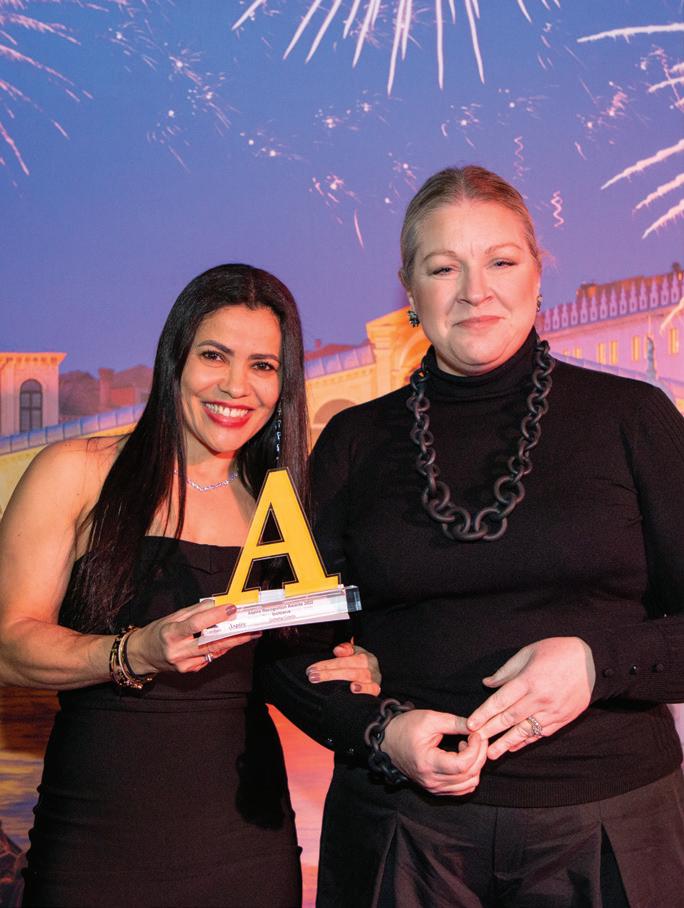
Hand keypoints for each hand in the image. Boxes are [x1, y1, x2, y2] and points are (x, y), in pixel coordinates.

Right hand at [126, 599, 260, 674]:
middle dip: (234, 635)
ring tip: (249, 633)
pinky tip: (231, 641)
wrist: (142, 655)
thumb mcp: (172, 617)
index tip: (231, 608)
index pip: (196, 624)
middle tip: (252, 628)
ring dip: (232, 642)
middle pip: (210, 643)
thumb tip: (215, 604)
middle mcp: (177, 652)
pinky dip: (220, 648)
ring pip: (213, 652)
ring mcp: (183, 664)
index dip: (215, 616)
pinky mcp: (189, 671)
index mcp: (170, 634)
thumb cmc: (157, 633)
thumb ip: (194, 612)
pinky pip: (209, 658)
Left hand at [306, 641, 380, 695]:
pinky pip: (372, 689)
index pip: (342, 660)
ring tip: (327, 682)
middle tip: (313, 677)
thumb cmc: (361, 667)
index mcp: (364, 656)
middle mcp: (370, 666)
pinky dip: (363, 688)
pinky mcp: (376, 690)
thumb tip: (338, 650)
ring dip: (340, 679)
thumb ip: (345, 650)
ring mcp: (374, 678)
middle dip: (328, 673)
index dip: (326, 664)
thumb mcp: (354, 655)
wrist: (375, 678)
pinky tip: (353, 689)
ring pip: (357, 676)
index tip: (312, 669)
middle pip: (348, 669)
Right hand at [381, 709, 486, 795]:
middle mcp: (432, 781)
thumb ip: (455, 723)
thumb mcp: (430, 719)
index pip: (462, 765)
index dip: (475, 749)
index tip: (475, 733)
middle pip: (469, 775)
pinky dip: (469, 775)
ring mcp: (434, 788)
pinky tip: (463, 759)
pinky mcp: (436, 789)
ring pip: (469, 785)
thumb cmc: (405, 728)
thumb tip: (477, 727)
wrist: (388, 741)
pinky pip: (461, 789)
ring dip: (476, 765)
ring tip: (467, 747)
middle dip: (480, 754)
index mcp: (428, 763)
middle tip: (476, 737)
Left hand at [466, 636, 595, 759]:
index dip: (484, 714)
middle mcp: (540, 699)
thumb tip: (487, 684)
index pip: (501, 701)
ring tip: (491, 753)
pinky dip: (526, 741)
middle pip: (510, 718)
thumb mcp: (529, 652)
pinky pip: (541, 733)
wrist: (593, 662)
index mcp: (529, 680)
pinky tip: (514, 746)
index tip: (471, 724)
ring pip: (525, 730)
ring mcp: (552, 711)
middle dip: (490, 731)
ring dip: (506, 742)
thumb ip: (507, 670)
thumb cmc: (557, 651)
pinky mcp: (563, 718)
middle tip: (475, 741)